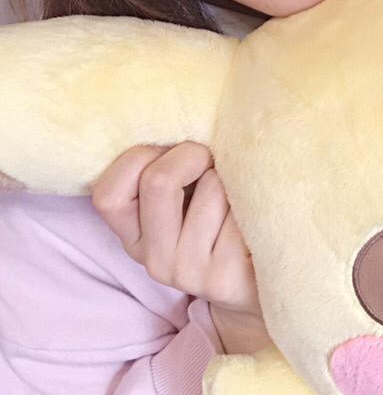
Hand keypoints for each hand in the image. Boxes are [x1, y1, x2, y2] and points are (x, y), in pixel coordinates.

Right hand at [91, 141, 270, 354]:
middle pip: (158, 180)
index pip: (108, 193)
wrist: (264, 279)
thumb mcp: (186, 195)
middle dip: (192, 153)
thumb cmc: (224, 218)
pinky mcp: (224, 278)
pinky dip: (253, 196)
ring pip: (210, 187)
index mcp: (135, 237)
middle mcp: (154, 260)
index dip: (141, 156)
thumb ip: (169, 167)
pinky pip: (241, 207)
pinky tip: (256, 214)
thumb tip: (182, 115)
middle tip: (213, 160)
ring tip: (238, 193)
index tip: (171, 152)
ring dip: (230, 176)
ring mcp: (187, 272)